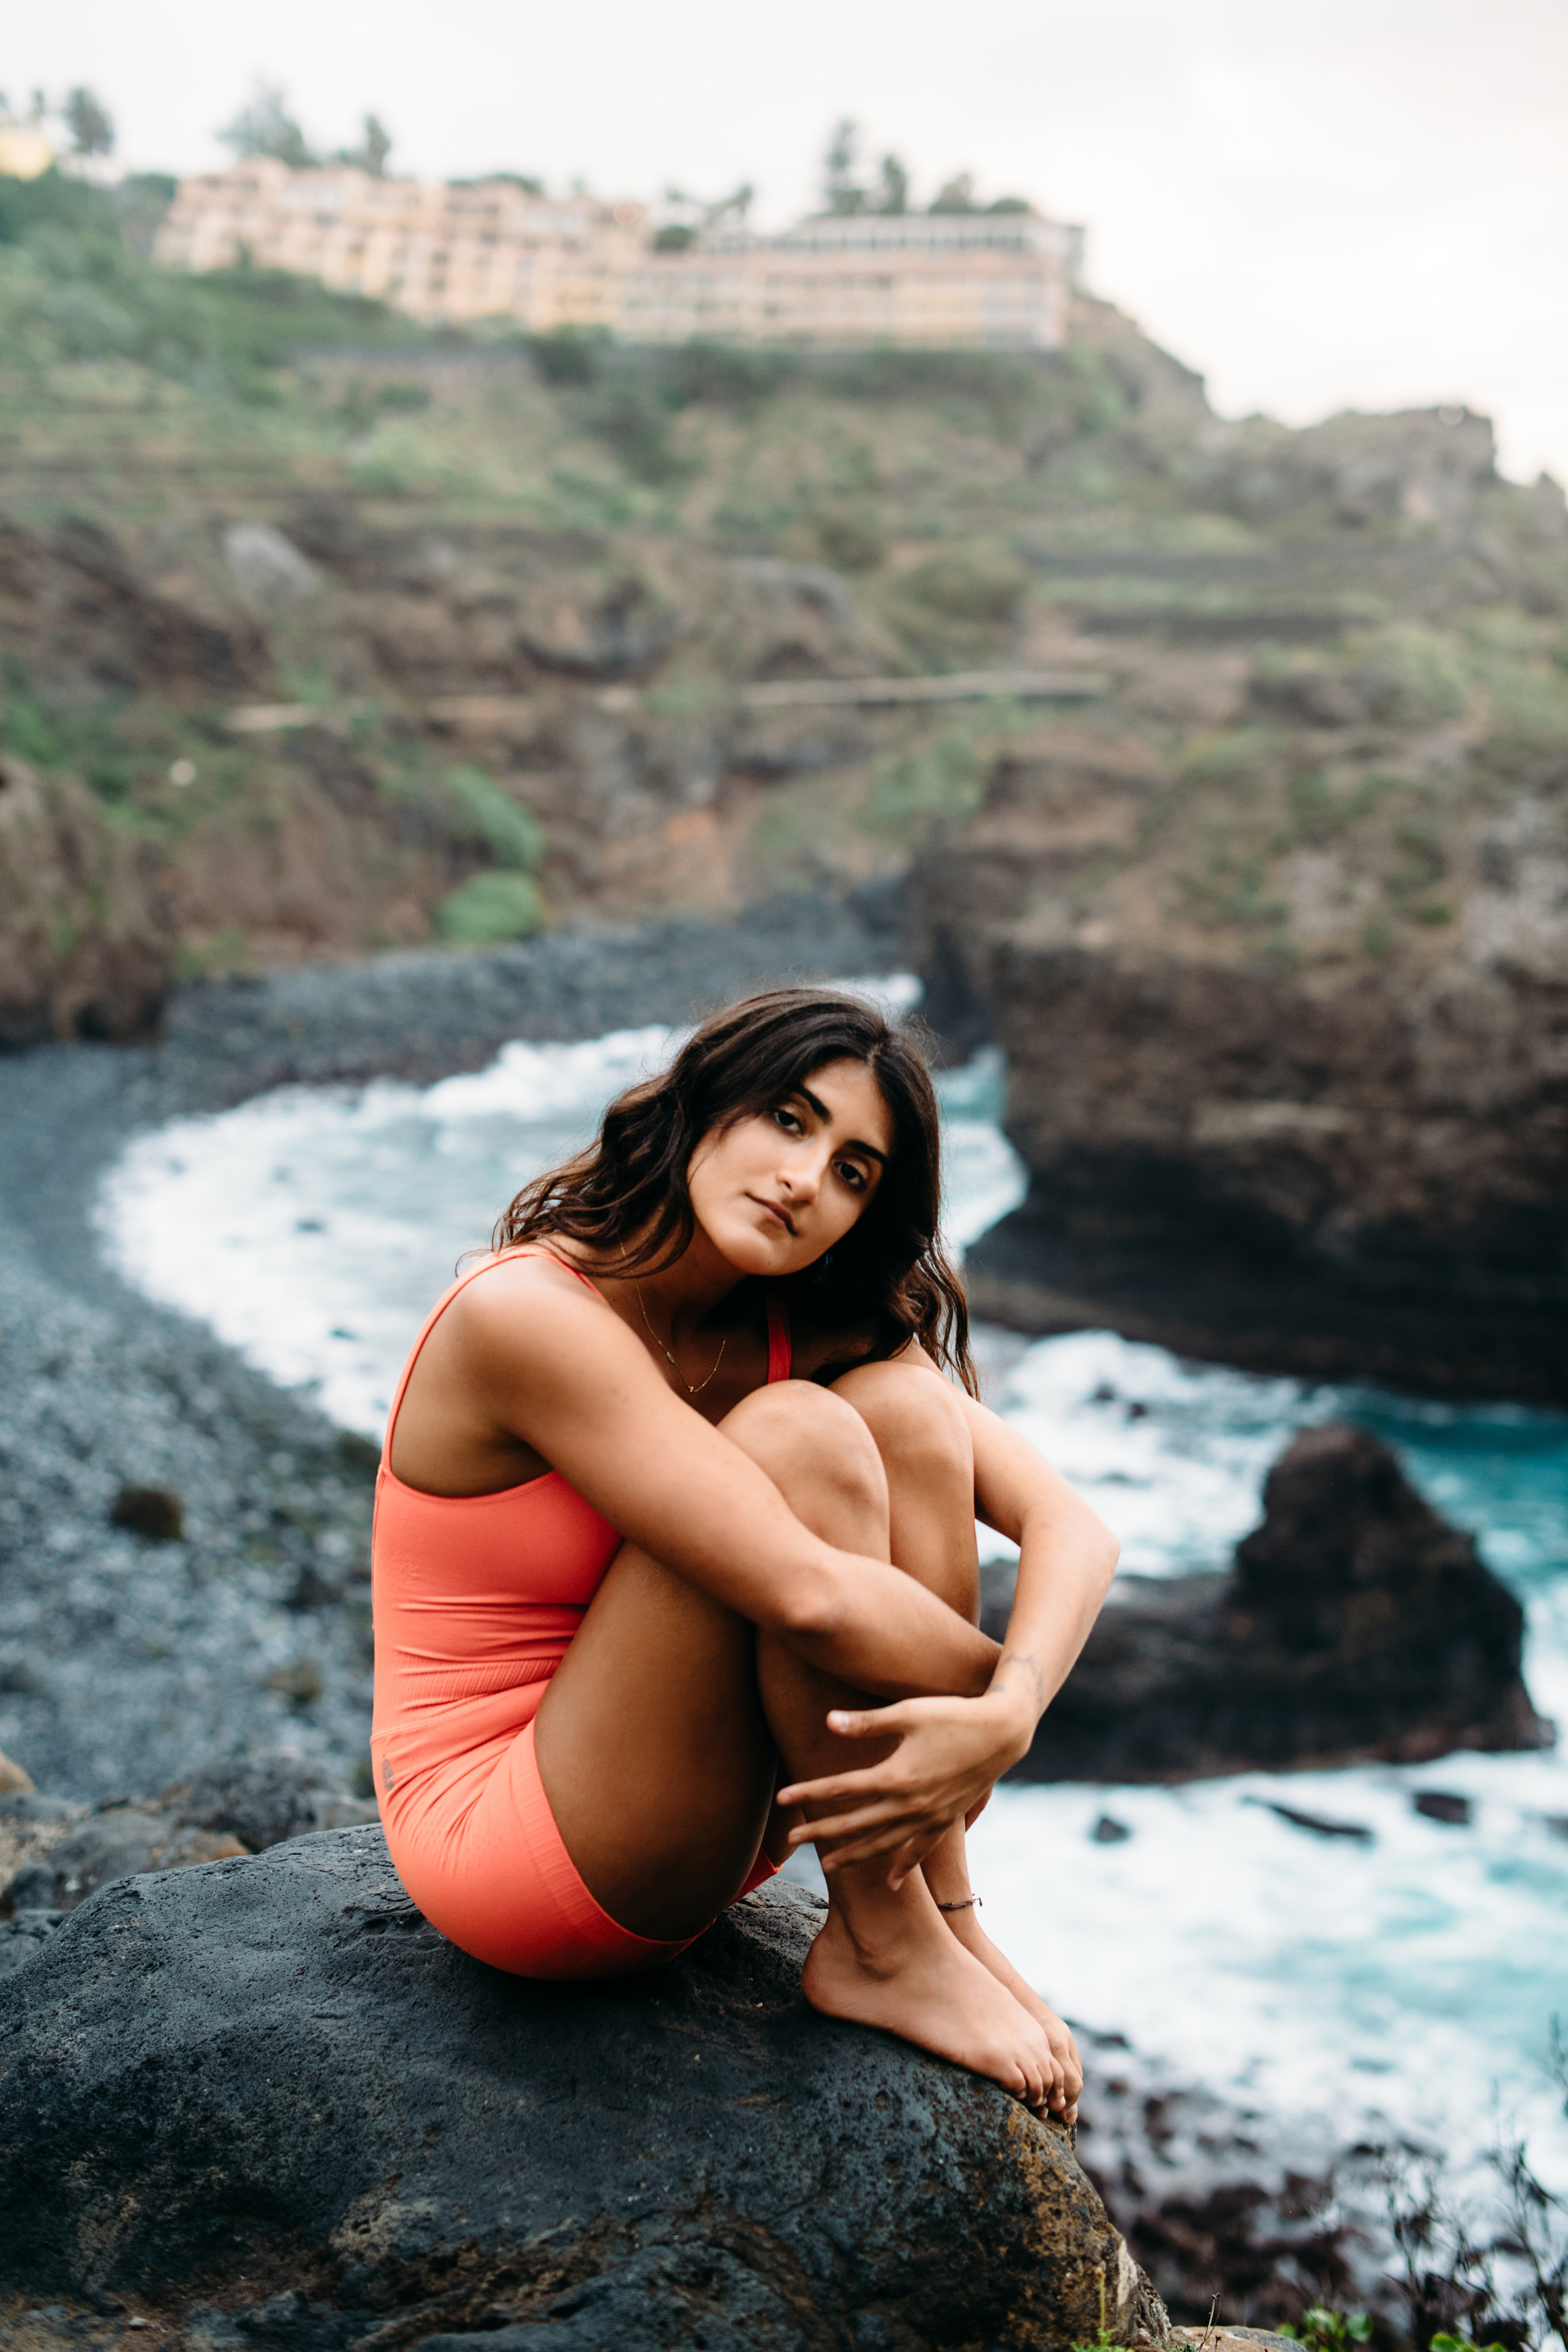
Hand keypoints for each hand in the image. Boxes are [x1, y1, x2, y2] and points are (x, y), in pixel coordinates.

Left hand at [777, 1692, 1032, 1888]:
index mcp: (896, 1776)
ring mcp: (929, 1817)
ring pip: (884, 1844)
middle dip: (822, 1831)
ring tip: (828, 1865)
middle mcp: (910, 1804)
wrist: (1003, 1732)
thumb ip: (867, 1723)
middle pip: (856, 1823)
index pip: (842, 1790)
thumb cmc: (953, 1714)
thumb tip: (828, 1721)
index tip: (783, 1799)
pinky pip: (919, 1850)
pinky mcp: (946, 1820)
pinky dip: (903, 1866)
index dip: (810, 1793)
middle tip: (793, 1839)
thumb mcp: (908, 1712)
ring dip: (855, 1855)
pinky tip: (890, 1882)